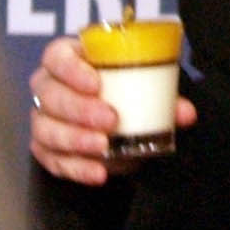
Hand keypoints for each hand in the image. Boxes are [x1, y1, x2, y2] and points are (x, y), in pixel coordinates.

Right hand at [29, 35, 197, 185]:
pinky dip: (76, 169)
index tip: (96, 84)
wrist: (115, 122)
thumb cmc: (122, 92)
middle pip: (50, 94)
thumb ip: (164, 98)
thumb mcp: (143, 89)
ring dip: (76, 140)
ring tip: (104, 147)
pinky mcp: (45, 148)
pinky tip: (98, 173)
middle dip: (79, 109)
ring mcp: (43, 118)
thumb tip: (186, 113)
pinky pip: (52, 160)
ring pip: (46, 129)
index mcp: (69, 59)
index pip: (57, 57)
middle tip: (110, 120)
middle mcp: (48, 86)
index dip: (72, 70)